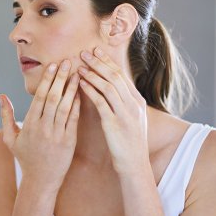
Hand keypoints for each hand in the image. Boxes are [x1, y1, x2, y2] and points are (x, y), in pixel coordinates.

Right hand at [0, 60, 80, 191]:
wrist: (41, 180)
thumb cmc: (25, 157)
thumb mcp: (10, 137)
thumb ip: (6, 115)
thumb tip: (1, 96)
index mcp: (29, 124)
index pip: (40, 97)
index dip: (47, 80)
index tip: (53, 65)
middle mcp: (43, 128)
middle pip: (53, 98)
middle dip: (61, 78)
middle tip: (68, 62)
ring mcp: (57, 135)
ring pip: (65, 107)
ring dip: (72, 88)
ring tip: (77, 73)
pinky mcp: (69, 141)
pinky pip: (74, 119)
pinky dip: (77, 105)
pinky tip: (80, 93)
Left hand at [77, 47, 149, 175]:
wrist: (134, 164)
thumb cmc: (129, 142)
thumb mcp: (131, 118)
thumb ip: (122, 102)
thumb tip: (111, 87)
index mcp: (137, 101)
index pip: (121, 75)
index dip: (107, 61)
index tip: (95, 50)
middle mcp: (133, 104)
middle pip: (115, 76)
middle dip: (99, 62)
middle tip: (84, 52)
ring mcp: (125, 113)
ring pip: (108, 86)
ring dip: (92, 74)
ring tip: (79, 66)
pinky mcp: (115, 123)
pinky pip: (101, 102)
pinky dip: (90, 91)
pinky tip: (80, 84)